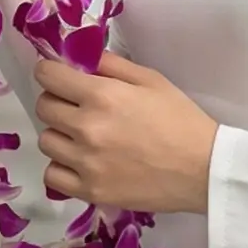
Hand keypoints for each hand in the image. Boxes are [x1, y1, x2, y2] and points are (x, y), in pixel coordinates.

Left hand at [33, 52, 219, 214]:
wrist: (203, 170)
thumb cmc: (180, 120)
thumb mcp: (151, 80)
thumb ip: (111, 64)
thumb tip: (78, 56)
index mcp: (101, 95)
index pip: (48, 76)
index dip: (50, 72)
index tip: (59, 77)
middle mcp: (87, 128)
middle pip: (44, 107)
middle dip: (57, 101)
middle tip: (77, 107)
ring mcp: (86, 162)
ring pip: (46, 141)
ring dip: (60, 134)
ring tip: (83, 137)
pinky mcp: (90, 191)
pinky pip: (52, 175)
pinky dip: (62, 167)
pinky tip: (80, 162)